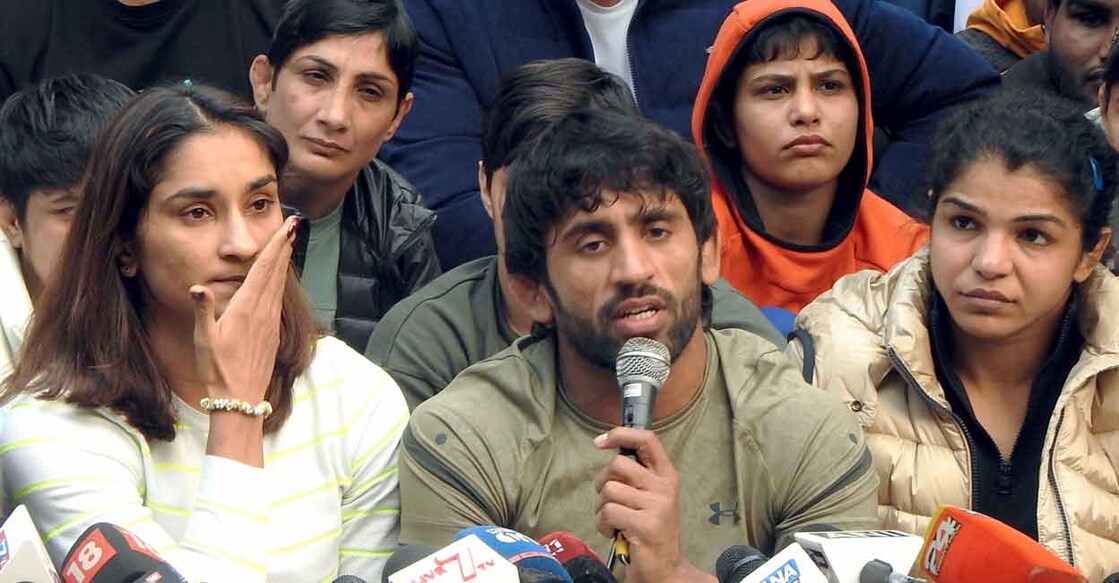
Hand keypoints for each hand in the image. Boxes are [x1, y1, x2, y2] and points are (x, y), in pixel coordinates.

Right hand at [190, 216, 296, 402]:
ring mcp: (271, 321)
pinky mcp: (274, 331)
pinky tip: (282, 276)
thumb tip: (197, 287)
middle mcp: (264, 311)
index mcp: (247, 308)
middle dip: (284, 245)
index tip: (287, 227)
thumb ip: (204, 311)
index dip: (275, 245)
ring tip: (290, 241)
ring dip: (285, 260)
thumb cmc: (218, 369)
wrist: (240, 398)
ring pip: (280, 283)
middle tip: (293, 223)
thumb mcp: (205, 340)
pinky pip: (280, 298)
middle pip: (277, 271)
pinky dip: (281, 280)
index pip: (263, 269)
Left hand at [592, 428, 712, 582]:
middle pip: (617, 465)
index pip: (647, 439)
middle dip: (601, 482)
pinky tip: (613, 532)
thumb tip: (609, 448)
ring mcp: (657, 506)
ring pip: (609, 490)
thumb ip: (635, 474)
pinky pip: (608, 512)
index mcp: (666, 475)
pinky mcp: (646, 525)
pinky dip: (602, 524)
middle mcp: (665, 487)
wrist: (665, 568)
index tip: (600, 442)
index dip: (621, 434)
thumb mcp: (649, 496)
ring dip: (601, 508)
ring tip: (613, 520)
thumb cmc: (649, 529)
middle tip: (608, 500)